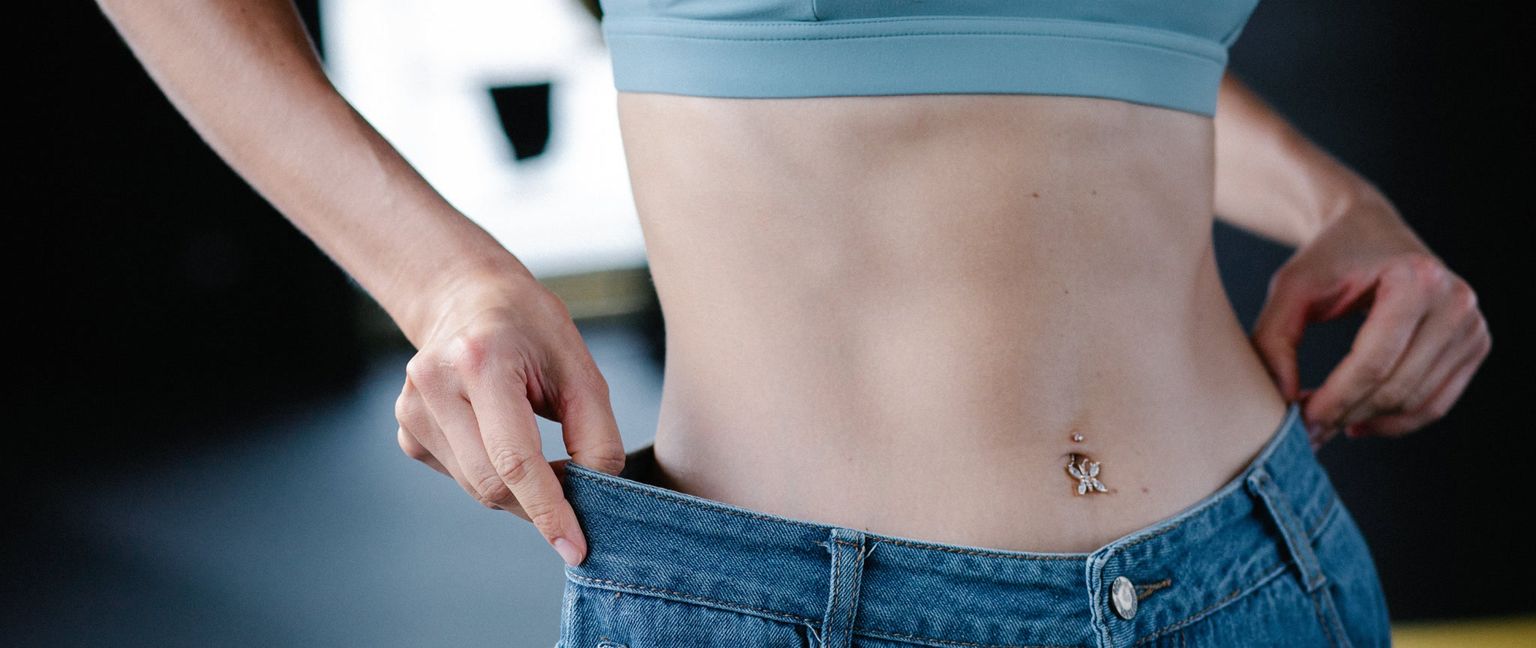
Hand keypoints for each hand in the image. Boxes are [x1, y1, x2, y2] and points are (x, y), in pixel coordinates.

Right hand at [393, 269, 625, 565]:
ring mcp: (413, 408)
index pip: (515, 460)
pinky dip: (493, 474)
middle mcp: (435, 383)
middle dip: (539, 503)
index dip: (549, 510)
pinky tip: (500, 435)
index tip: (576, 546)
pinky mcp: (407, 429)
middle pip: (492, 484)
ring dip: (518, 489)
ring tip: (539, 448)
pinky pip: (460, 477)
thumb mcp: (579, 365)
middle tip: (575, 492)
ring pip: (476, 488)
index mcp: (481, 359)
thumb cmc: (529, 326)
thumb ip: (596, 431)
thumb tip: (597, 491)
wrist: (466, 295)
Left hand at [1250, 187, 1491, 449]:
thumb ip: (1275, 340)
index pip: (1374, 361)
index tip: (1300, 420)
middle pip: (1397, 386)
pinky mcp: (1474, 345)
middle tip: (1306, 429)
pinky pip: (1436, 403)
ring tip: (1326, 421)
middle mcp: (1454, 302)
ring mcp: (1471, 326)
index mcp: (1416, 279)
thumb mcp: (1291, 288)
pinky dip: (1395, 421)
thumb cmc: (1329, 258)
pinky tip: (1357, 422)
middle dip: (1346, 414)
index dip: (1335, 399)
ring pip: (1416, 401)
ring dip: (1367, 420)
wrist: (1369, 230)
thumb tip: (1283, 400)